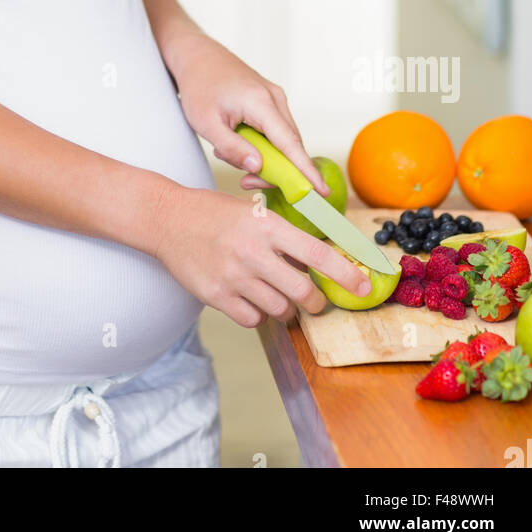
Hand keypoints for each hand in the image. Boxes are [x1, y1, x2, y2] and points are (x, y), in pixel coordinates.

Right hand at [152, 185, 372, 325]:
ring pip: (280, 310)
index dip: (345, 273)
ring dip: (284, 307)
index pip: (317, 254)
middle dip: (315, 301)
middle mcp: (253, 252)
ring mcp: (234, 277)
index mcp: (266, 226)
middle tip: (313, 299)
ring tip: (274, 291)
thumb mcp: (253, 212)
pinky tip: (250, 296)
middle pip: (303, 292)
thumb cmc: (214, 213)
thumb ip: (284, 236)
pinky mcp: (217, 296)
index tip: (363, 285)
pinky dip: (258, 313)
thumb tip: (320, 262)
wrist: (167, 219)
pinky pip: (253, 319)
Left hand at [174, 37, 330, 196]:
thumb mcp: (206, 124)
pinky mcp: (271, 100)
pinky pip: (276, 131)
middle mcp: (275, 98)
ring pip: (282, 140)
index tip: (322, 192)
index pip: (290, 144)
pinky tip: (236, 141)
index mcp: (261, 102)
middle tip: (246, 182)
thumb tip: (259, 168)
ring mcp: (275, 98)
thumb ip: (233, 148)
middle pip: (289, 146)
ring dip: (264, 157)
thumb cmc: (199, 87)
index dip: (306, 171)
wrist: (197, 56)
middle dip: (273, 171)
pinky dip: (262, 144)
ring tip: (228, 153)